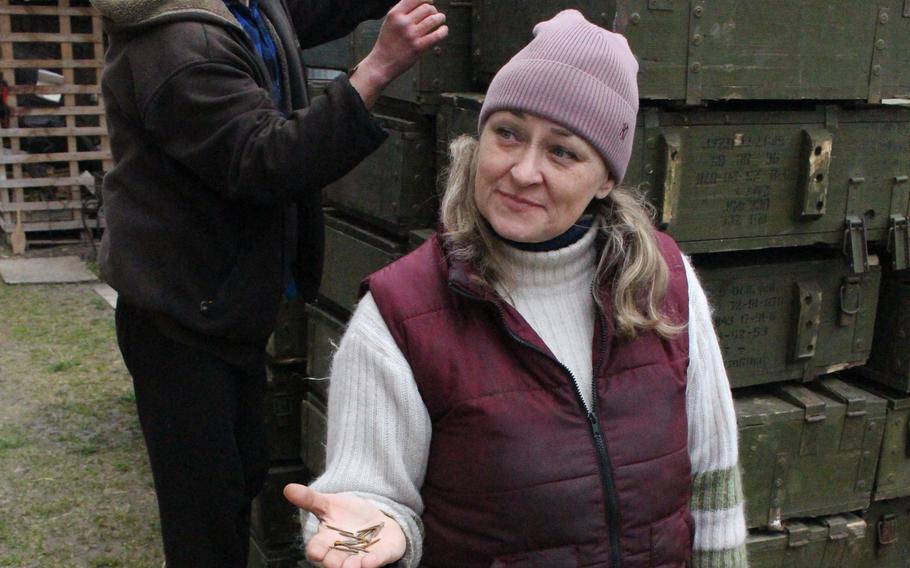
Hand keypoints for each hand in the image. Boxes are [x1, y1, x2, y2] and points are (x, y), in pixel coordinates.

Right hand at [284, 483, 406, 567]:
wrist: (374, 520)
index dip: (316, 551)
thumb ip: (310, 499)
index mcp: (326, 541)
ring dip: (353, 566)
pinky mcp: (380, 556)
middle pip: (334, 562)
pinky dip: (373, 561)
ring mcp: (361, 556)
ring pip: (354, 565)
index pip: (317, 549)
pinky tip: (370, 561)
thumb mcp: (329, 503)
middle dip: (334, 563)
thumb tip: (288, 488)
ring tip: (353, 565)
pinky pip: (377, 560)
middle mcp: (341, 553)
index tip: (316, 553)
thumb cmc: (347, 515)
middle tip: (336, 564)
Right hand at [349, 0, 448, 107]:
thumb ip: (403, 11)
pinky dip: (443, 31)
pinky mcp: (418, 48)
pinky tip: (443, 30)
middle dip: (434, 10)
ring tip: (441, 19)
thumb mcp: (390, 22)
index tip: (430, 2)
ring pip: (433, 19)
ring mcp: (411, 35)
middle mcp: (403, 23)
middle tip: (435, 14)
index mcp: (395, 14)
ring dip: (440, 18)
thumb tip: (423, 3)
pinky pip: (437, 35)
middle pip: (427, 8)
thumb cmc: (388, 42)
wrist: (382, 63)